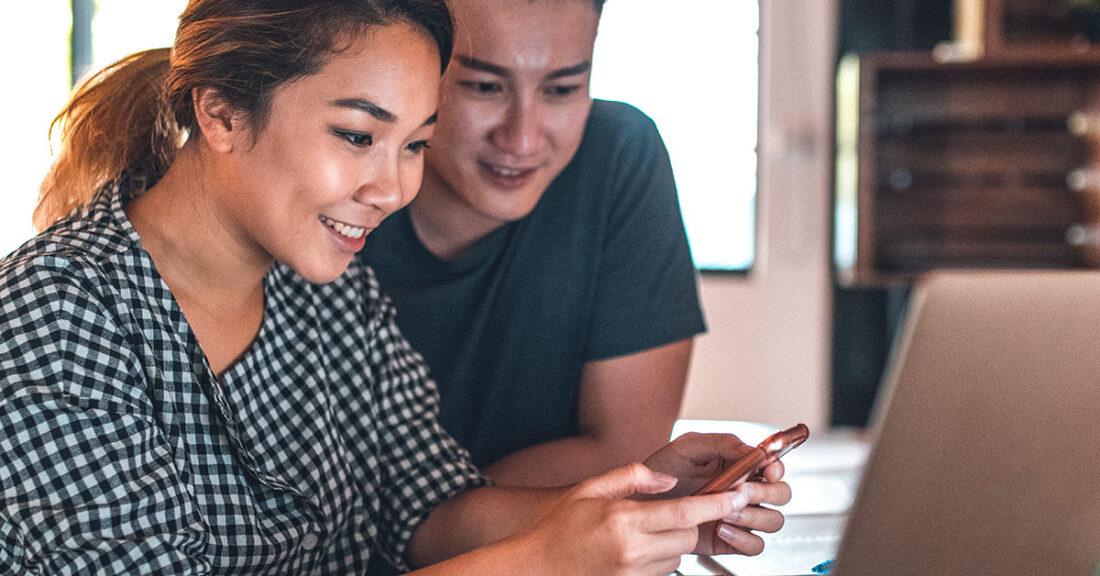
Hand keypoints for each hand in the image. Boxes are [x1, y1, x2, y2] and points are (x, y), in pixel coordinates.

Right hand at [515, 462, 749, 575]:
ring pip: (678, 557)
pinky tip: (636, 548)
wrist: (535, 567)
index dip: (718, 503)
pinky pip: (663, 572)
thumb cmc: (557, 527)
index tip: (739, 495)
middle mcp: (632, 551)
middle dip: (689, 523)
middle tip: (670, 512)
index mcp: (624, 520)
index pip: (686, 512)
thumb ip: (631, 477)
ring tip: (643, 532)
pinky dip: (659, 558)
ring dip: (673, 543)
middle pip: (688, 537)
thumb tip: (668, 479)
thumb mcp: (590, 488)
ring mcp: (633, 573)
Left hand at [642, 433, 792, 555]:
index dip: (777, 467)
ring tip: (726, 512)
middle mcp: (744, 490)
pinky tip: (722, 529)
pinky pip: (755, 545)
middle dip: (766, 493)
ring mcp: (739, 515)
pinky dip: (744, 540)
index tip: (768, 470)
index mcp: (739, 464)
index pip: (773, 464)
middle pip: (781, 494)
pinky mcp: (731, 540)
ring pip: (773, 521)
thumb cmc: (663, 470)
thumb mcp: (687, 447)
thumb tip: (750, 449)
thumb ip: (721, 443)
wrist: (641, 500)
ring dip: (754, 517)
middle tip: (741, 491)